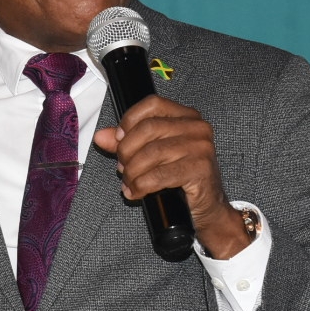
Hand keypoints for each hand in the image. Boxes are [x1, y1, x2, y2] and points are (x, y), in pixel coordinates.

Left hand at [92, 95, 247, 259]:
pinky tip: (136, 191)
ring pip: (151, 153)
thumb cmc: (180, 178)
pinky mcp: (200, 169)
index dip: (129, 120)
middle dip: (127, 150)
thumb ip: (127, 142)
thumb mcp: (151, 154)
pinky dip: (141, 185)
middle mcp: (197, 128)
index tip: (118, 138)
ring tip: (129, 182)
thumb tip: (102, 136)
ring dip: (132, 171)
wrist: (207, 206)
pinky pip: (159, 175)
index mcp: (186, 116)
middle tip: (122, 166)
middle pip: (148, 128)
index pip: (152, 104)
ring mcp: (201, 148)